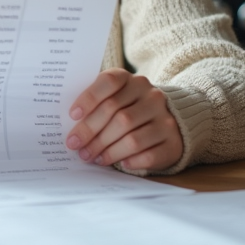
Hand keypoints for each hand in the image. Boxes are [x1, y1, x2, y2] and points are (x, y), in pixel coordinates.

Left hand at [65, 68, 182, 172]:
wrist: (169, 120)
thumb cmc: (130, 109)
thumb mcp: (116, 98)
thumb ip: (97, 105)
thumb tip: (71, 125)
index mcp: (133, 81)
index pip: (110, 82)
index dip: (89, 98)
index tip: (72, 115)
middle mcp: (152, 97)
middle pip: (117, 114)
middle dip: (91, 132)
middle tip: (75, 146)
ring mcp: (166, 120)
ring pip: (131, 138)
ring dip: (107, 150)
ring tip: (92, 157)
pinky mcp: (173, 143)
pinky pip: (149, 155)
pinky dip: (130, 161)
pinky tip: (119, 164)